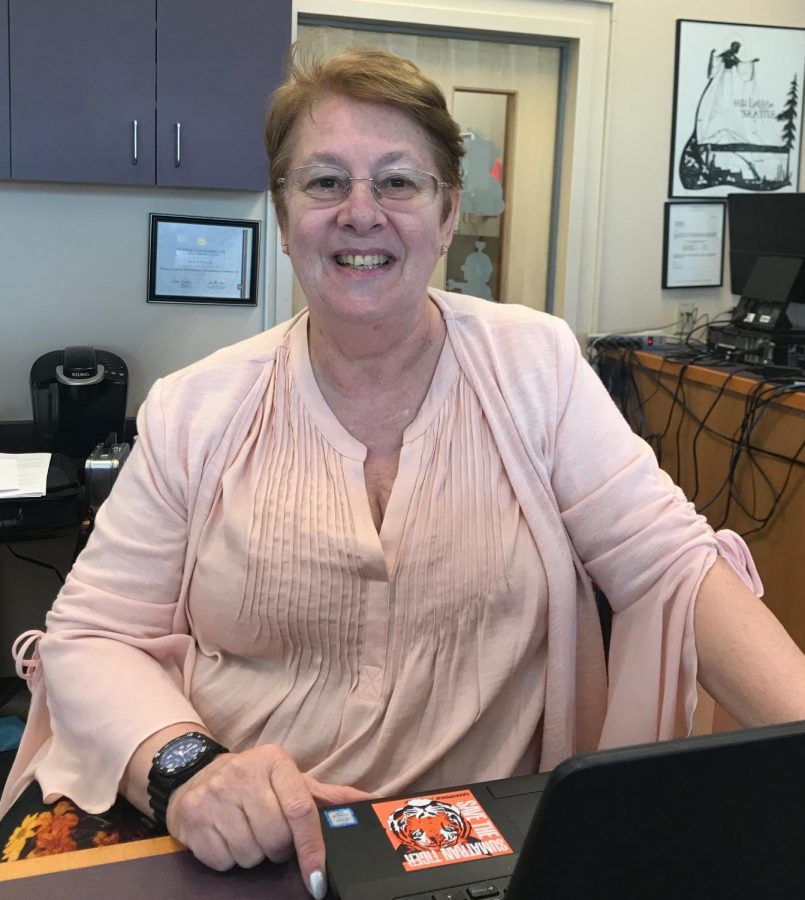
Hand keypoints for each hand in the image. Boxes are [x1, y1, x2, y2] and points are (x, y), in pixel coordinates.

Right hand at [165, 743, 370, 897]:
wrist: (195, 773)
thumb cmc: (253, 781)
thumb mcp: (289, 780)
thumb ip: (327, 795)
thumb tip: (369, 803)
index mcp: (275, 761)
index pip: (300, 810)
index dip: (312, 848)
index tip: (317, 878)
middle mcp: (244, 773)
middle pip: (275, 838)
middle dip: (278, 849)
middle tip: (271, 836)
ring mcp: (215, 794)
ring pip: (249, 853)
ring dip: (253, 854)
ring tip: (247, 832)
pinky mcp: (193, 817)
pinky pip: (222, 860)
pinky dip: (228, 859)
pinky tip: (226, 836)